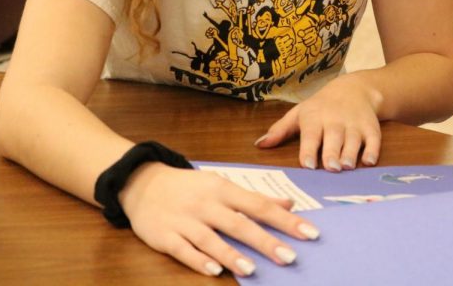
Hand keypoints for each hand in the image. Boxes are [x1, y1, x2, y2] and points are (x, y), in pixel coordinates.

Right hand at [119, 163, 319, 276]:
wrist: (142, 181)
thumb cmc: (190, 187)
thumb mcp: (222, 185)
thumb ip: (255, 198)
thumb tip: (289, 204)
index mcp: (223, 189)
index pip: (260, 205)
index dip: (285, 220)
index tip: (309, 233)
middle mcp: (206, 204)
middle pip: (239, 223)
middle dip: (266, 241)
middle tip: (290, 257)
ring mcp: (184, 220)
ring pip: (210, 238)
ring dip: (232, 254)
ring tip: (252, 269)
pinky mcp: (164, 235)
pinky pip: (183, 249)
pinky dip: (197, 259)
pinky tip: (213, 270)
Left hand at [256, 75, 382, 170]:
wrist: (355, 89)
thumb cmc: (321, 106)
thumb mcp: (299, 113)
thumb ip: (280, 130)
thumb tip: (259, 145)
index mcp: (314, 118)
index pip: (310, 134)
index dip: (309, 150)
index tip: (308, 165)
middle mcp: (334, 120)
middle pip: (333, 137)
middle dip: (332, 152)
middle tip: (330, 167)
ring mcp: (354, 124)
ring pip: (353, 140)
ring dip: (351, 153)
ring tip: (346, 166)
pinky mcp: (371, 127)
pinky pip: (373, 139)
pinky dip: (372, 150)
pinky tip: (369, 161)